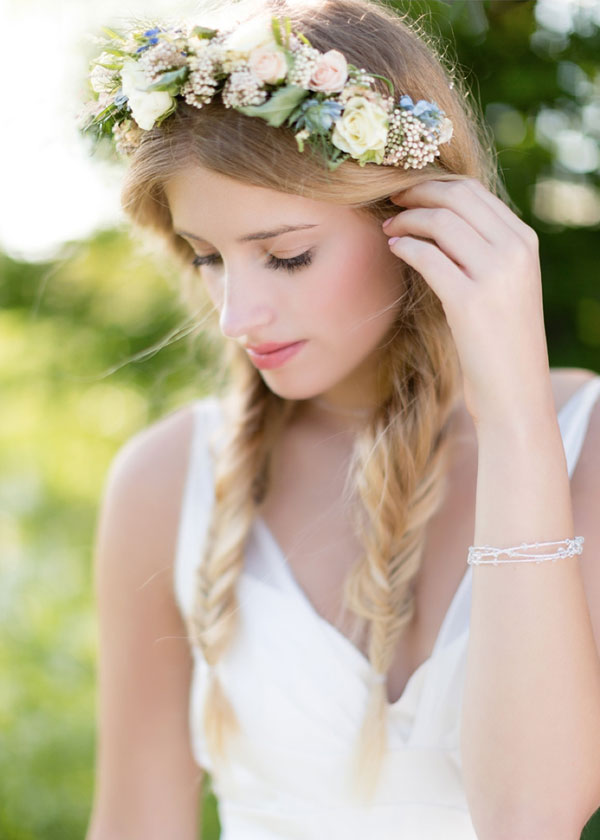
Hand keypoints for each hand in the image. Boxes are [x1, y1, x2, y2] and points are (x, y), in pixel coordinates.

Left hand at [383, 177, 551, 426]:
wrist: (515, 390)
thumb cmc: (502, 340)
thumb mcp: (506, 285)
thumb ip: (485, 249)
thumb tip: (439, 218)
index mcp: (525, 241)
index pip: (474, 191)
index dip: (433, 185)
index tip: (407, 192)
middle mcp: (515, 250)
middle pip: (456, 197)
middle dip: (416, 193)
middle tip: (390, 202)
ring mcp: (495, 275)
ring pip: (440, 222)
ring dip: (406, 220)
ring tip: (388, 229)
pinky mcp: (469, 301)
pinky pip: (427, 257)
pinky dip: (405, 247)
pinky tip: (394, 249)